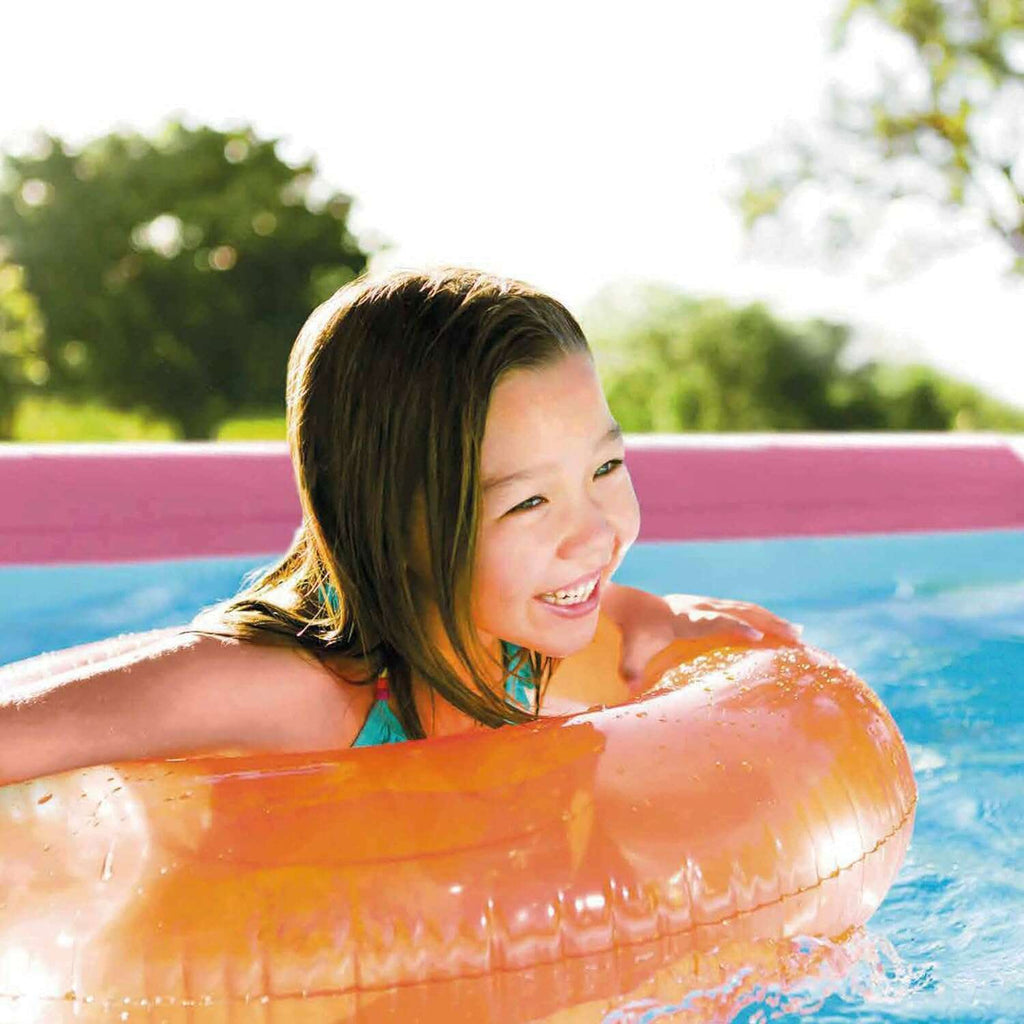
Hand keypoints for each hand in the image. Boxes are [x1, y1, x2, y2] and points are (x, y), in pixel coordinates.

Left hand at [604, 585, 802, 691]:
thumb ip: (630, 667)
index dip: (735, 628)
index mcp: (684, 619)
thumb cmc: (636, 632)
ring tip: (799, 635)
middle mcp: (701, 608)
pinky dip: (766, 618)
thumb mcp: (631, 650)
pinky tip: (786, 629)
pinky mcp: (716, 606)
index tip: (756, 637)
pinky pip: (745, 611)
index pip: (713, 622)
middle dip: (767, 624)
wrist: (636, 606)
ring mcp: (710, 604)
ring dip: (773, 620)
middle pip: (739, 612)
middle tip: (794, 637)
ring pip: (746, 609)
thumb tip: (629, 687)